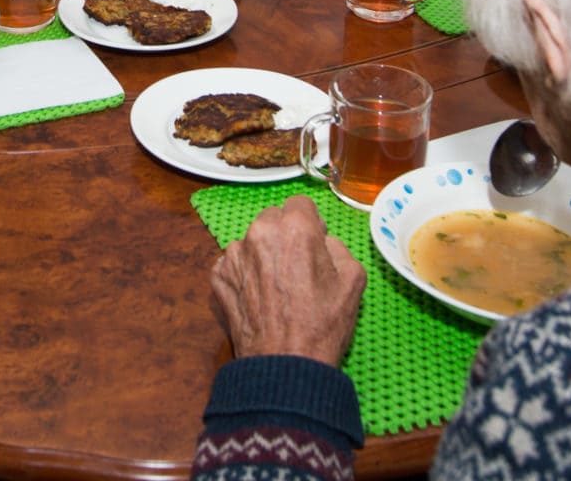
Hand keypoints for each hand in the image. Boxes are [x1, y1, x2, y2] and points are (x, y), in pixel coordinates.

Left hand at [211, 196, 364, 364]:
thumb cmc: (322, 325)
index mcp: (294, 228)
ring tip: (278, 288)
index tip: (315, 244)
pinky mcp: (218, 277)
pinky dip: (245, 275)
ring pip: (252, 241)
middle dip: (285, 235)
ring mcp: (233, 255)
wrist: (285, 366)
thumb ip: (338, 247)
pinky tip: (259, 298)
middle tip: (298, 266)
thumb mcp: (353, 280)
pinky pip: (234, 264)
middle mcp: (258, 233)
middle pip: (273, 218)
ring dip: (263, 254)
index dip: (311, 223)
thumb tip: (323, 241)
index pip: (300, 204)